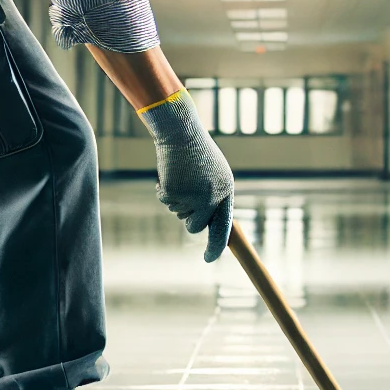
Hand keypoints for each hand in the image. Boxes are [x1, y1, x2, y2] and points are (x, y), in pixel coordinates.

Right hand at [139, 90, 234, 261]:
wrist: (180, 131)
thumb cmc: (197, 153)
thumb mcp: (214, 175)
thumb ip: (215, 198)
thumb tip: (210, 223)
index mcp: (226, 192)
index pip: (223, 227)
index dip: (216, 246)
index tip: (209, 259)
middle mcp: (212, 197)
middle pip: (195, 226)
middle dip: (187, 217)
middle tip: (185, 195)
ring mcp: (192, 196)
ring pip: (178, 213)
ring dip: (176, 198)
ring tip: (181, 175)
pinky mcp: (174, 193)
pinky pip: (165, 201)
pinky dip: (163, 189)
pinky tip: (170, 173)